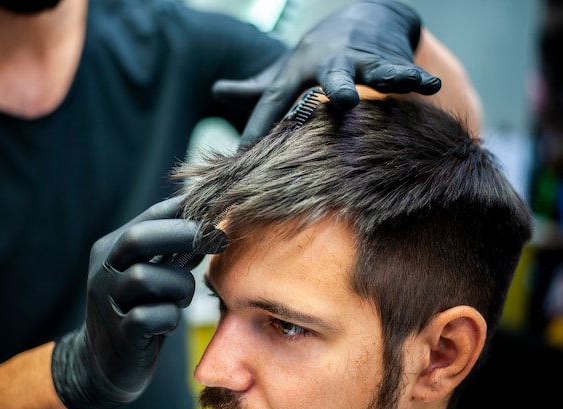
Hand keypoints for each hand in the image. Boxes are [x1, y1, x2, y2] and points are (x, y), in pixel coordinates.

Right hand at [51, 197, 226, 408]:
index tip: (217, 212)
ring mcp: (106, 303)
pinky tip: (168, 322)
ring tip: (182, 298)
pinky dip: (169, 317)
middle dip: (182, 234)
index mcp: (111, 248)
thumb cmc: (139, 310)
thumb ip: (174, 251)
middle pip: (137, 239)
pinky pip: (148, 317)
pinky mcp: (118, 335)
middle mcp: (103, 270)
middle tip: (215, 240)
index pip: (150, 216)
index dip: (186, 210)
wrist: (104, 363)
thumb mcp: (152, 275)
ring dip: (178, 286)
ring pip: (144, 278)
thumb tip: (212, 225)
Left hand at [213, 0, 441, 145]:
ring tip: (403, 82)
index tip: (246, 154)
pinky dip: (417, 78)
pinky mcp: (391, 58)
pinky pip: (405, 69)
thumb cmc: (316, 57)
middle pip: (333, 74)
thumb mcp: (284, 72)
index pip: (275, 99)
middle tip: (345, 101)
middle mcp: (332, 62)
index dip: (259, 125)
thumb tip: (216, 91)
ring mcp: (364, 59)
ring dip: (390, 75)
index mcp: (299, 70)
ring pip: (377, 67)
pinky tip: (431, 86)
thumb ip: (255, 90)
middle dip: (339, 85)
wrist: (362, 16)